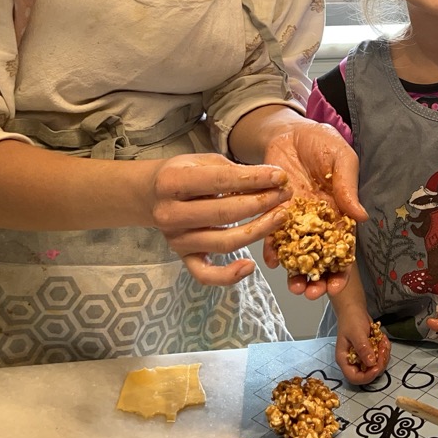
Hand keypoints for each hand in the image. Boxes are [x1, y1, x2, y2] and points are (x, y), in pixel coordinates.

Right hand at [147, 153, 291, 285]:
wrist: (151, 194)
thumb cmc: (185, 173)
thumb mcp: (203, 161)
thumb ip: (231, 170)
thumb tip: (270, 178)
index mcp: (172, 182)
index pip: (221, 181)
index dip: (255, 179)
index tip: (280, 176)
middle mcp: (170, 213)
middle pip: (225, 213)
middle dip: (262, 202)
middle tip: (286, 194)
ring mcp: (176, 239)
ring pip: (223, 243)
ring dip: (258, 231)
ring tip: (281, 217)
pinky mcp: (182, 257)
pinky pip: (205, 274)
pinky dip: (228, 276)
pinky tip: (250, 265)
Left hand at [263, 120, 365, 299]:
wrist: (291, 131)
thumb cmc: (323, 143)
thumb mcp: (342, 159)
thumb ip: (348, 187)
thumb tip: (362, 217)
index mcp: (339, 213)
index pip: (343, 248)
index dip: (341, 270)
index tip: (337, 286)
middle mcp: (318, 223)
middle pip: (319, 259)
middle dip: (316, 280)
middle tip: (311, 293)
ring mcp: (295, 220)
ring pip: (296, 255)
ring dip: (295, 274)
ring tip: (294, 287)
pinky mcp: (273, 212)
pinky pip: (272, 235)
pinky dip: (272, 249)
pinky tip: (272, 261)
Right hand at [334, 314, 390, 384]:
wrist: (355, 310)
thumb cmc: (351, 320)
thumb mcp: (357, 333)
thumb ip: (363, 348)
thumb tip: (371, 363)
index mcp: (344, 360)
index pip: (354, 377)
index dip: (366, 376)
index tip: (376, 366)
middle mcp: (353, 362)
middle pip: (368, 374)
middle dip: (379, 363)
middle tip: (383, 348)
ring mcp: (362, 358)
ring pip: (377, 366)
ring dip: (383, 355)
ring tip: (383, 341)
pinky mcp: (370, 353)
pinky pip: (380, 357)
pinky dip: (385, 350)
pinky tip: (383, 339)